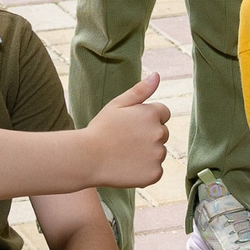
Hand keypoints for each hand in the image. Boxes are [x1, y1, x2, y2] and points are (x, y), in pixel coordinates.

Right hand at [83, 73, 169, 188]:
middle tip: (125, 141)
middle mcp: (159, 133)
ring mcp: (158, 155)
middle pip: (162, 133)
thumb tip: (156, 75)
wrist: (86, 158)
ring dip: (147, 154)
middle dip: (148, 136)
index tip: (130, 126)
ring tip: (124, 154)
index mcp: (152, 113)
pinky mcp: (154, 174)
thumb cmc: (100, 129)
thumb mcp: (117, 104)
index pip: (163, 113)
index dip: (146, 119)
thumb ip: (140, 90)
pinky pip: (155, 170)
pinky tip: (127, 167)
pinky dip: (145, 171)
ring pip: (159, 153)